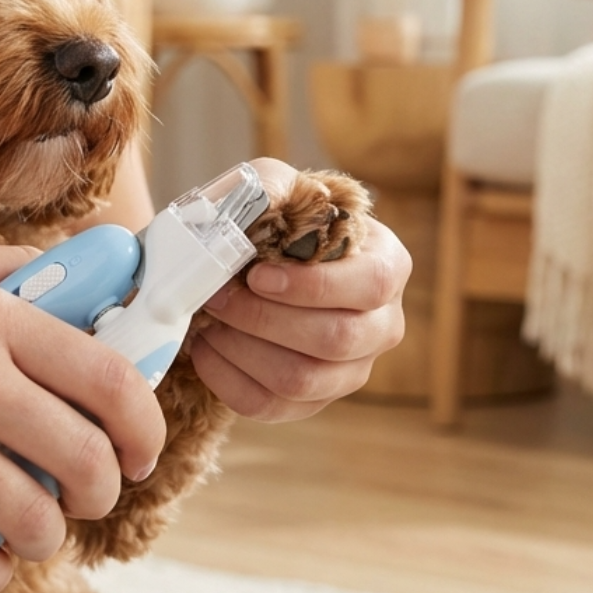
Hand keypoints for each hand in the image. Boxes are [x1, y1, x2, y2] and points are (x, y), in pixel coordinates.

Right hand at [0, 243, 165, 592]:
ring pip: (31, 518)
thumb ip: (9, 269)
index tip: (141, 449)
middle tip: (90, 494)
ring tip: (35, 525)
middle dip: (104, 489)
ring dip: (48, 536)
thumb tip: (82, 274)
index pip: (105, 376)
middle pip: (82, 456)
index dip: (143, 423)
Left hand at [193, 160, 410, 421]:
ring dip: (243, 351)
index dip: (314, 286)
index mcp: (387, 265)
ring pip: (303, 380)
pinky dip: (229, 381)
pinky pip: (272, 407)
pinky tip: (205, 349)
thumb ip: (273, 186)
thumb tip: (272, 203)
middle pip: (337, 339)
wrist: (242, 259)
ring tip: (208, 322)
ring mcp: (351, 370)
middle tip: (219, 298)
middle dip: (265, 320)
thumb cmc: (266, 218)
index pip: (371, 285)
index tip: (257, 276)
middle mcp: (382, 324)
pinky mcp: (314, 402)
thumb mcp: (271, 185)